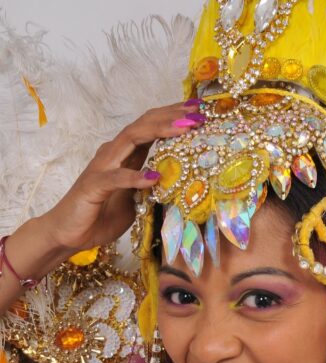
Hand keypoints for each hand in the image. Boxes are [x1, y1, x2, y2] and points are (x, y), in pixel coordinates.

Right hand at [39, 101, 201, 253]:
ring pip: (131, 139)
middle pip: (144, 124)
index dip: (174, 116)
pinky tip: (153, 176)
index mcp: (126, 154)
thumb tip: (186, 182)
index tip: (199, 110)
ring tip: (184, 129)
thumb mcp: (139, 198)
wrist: (70, 233)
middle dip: (172, 116)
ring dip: (159, 131)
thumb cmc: (104, 214)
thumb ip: (156, 185)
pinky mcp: (94, 186)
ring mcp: (103, 167)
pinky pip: (115, 177)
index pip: (151, 126)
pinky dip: (134, 176)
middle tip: (198, 113)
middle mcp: (114, 153)